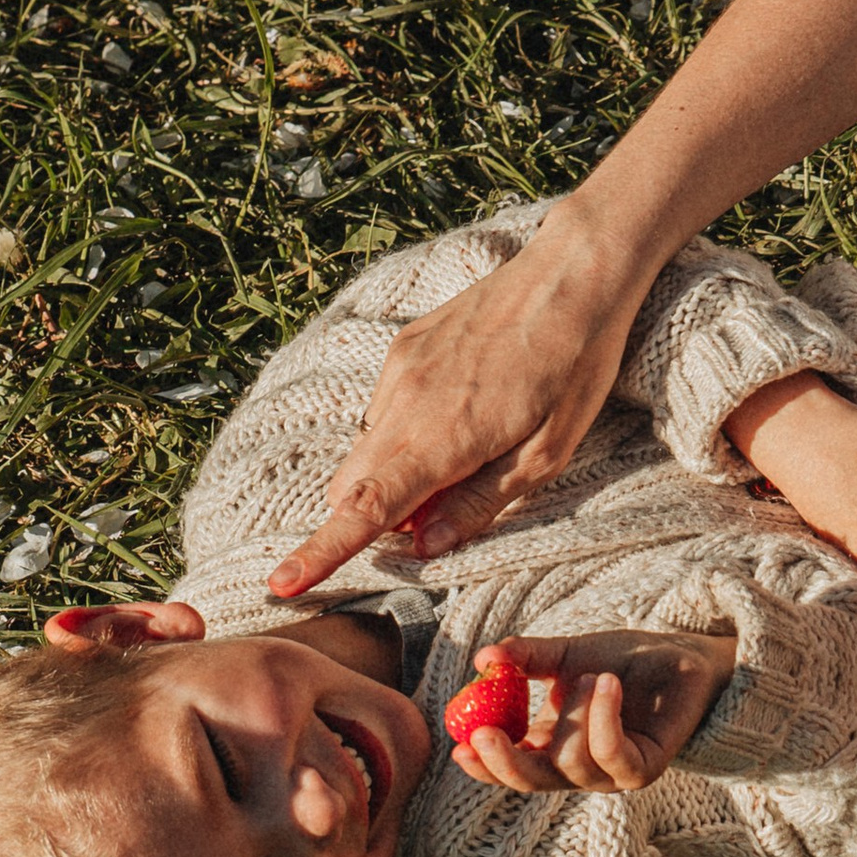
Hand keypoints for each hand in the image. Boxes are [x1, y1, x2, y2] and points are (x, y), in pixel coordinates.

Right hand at [270, 202, 648, 598]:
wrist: (572, 274)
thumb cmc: (574, 367)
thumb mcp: (549, 453)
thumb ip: (482, 502)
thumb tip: (429, 546)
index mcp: (443, 438)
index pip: (366, 508)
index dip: (323, 551)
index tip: (282, 581)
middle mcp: (407, 403)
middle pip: (351, 486)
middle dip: (373, 517)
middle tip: (440, 512)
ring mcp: (400, 370)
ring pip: (365, 449)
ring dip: (391, 474)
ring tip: (465, 453)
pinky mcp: (404, 347)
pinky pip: (381, 410)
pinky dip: (402, 433)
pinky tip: (461, 411)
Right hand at [449, 631, 738, 793]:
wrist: (679, 655)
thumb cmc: (620, 660)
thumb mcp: (565, 655)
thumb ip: (524, 658)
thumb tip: (482, 659)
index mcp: (550, 748)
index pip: (510, 770)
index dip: (483, 765)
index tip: (459, 744)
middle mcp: (578, 769)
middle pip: (532, 782)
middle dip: (505, 762)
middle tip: (484, 732)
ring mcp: (611, 773)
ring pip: (572, 762)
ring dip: (575, 713)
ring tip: (593, 675)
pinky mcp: (645, 768)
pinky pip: (611, 755)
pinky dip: (602, 719)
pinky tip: (606, 684)